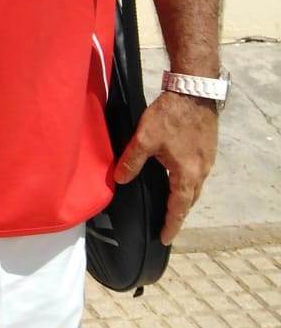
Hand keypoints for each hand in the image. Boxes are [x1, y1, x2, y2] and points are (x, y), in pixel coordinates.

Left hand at [114, 89, 218, 244]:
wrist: (194, 89)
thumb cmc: (171, 114)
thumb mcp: (145, 139)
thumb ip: (132, 162)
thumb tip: (120, 180)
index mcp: (187, 173)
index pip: (179, 207)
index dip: (171, 224)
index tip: (165, 238)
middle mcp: (202, 170)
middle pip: (190, 199)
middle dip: (179, 214)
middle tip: (168, 225)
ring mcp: (207, 158)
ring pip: (195, 186)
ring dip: (184, 198)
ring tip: (172, 205)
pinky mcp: (207, 147)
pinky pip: (197, 173)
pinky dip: (188, 182)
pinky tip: (177, 177)